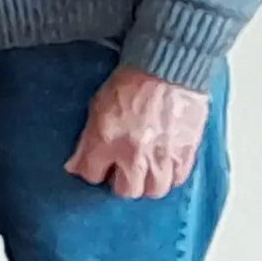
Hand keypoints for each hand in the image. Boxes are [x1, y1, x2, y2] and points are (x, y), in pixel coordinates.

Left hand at [67, 65, 210, 198]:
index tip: (96, 166)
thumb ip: (86, 140)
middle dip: (121, 182)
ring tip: (144, 171)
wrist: (167, 69)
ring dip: (147, 183)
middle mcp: (135, 154)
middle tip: (121, 171)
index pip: (91, 175)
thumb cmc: (131, 82)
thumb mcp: (96, 107)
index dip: (92, 170)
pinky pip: (178, 179)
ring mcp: (163, 156)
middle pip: (126, 191)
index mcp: (107, 141)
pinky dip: (170, 176)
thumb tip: (74, 166)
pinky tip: (164, 165)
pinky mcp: (187, 152)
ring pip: (154, 190)